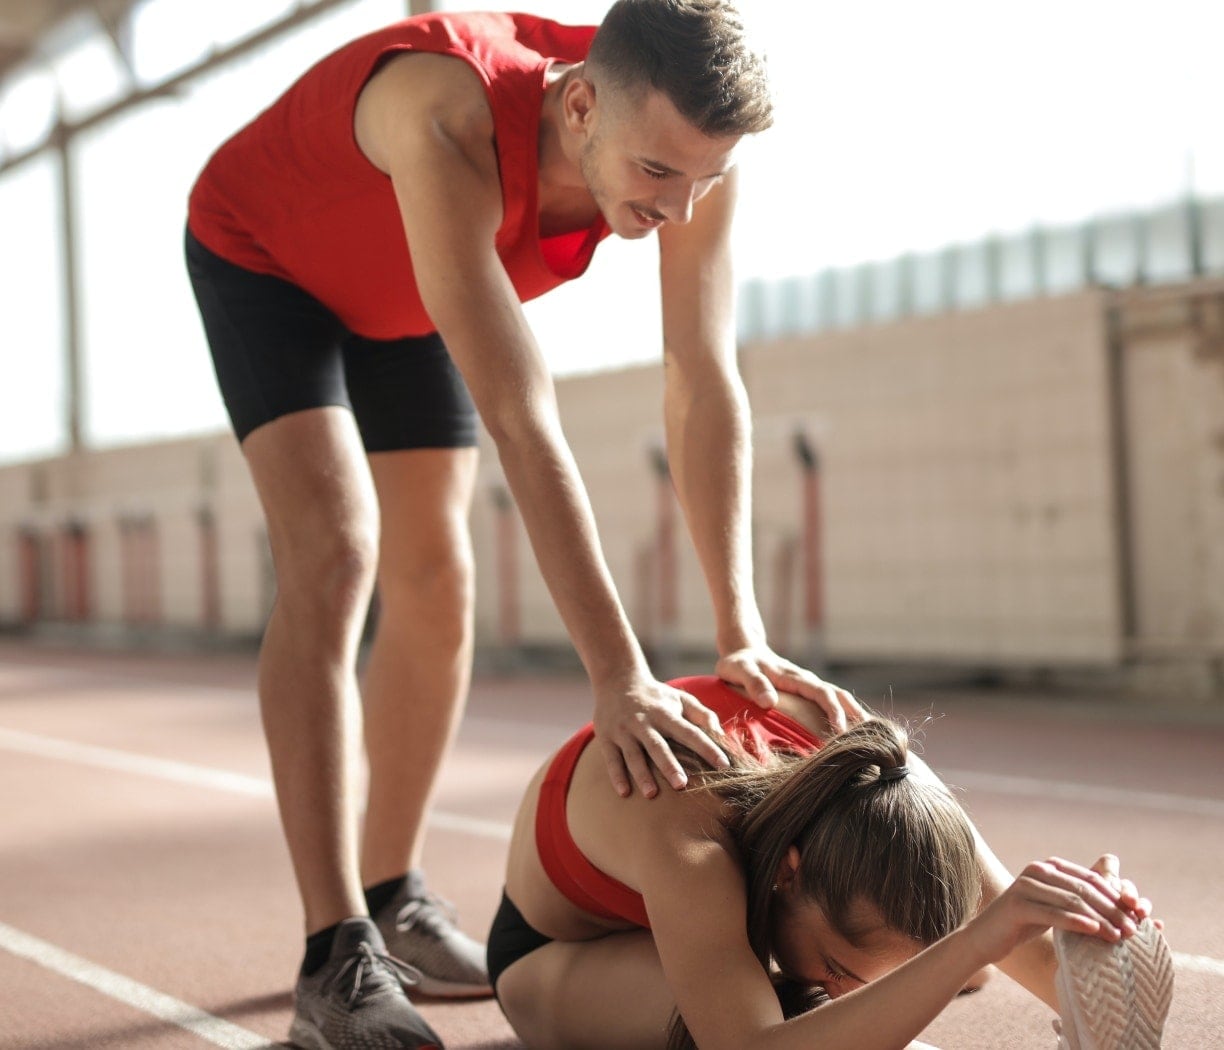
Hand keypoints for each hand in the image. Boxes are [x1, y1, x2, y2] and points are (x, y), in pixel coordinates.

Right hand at [592, 675, 728, 798]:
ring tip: (652, 794)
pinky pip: (611, 759)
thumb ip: (703, 715)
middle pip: (658, 746)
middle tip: (682, 785)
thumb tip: (722, 735)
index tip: (724, 765)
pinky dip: (617, 776)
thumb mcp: (681, 699)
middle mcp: (644, 722)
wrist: (617, 680)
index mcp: (666, 714)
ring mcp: (624, 730)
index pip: (690, 732)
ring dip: (642, 774)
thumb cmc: (657, 697)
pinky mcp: (606, 737)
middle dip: (669, 765)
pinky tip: (624, 792)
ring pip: (633, 755)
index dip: (707, 748)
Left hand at [714, 646, 866, 733]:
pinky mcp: (808, 695)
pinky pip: (832, 705)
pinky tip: (853, 736)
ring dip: (855, 717)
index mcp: (795, 676)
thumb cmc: (739, 664)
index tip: (841, 731)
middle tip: (867, 741)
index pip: (822, 693)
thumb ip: (753, 683)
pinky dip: (846, 717)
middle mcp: (808, 681)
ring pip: (840, 700)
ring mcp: (810, 688)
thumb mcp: (739, 670)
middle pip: (840, 696)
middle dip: (854, 716)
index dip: (833, 711)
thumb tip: (769, 701)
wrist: (744, 651)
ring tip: (871, 741)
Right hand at [965, 854, 1151, 965]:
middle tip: (1133, 930)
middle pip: (1084, 889)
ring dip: (1100, 919)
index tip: (1137, 916)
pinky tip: (1094, 932)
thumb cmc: (1024, 925)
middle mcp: (1037, 871)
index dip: (1116, 896)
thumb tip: (1120, 905)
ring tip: (1119, 936)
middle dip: (1112, 909)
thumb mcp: (1053, 909)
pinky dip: (1076, 922)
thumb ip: (1076, 901)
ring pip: (1072, 900)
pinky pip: (1053, 913)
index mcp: (1048, 868)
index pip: (1090, 879)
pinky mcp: (1017, 905)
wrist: (985, 937)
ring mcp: (1025, 886)